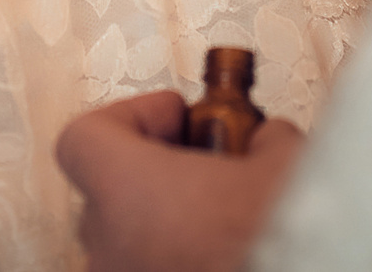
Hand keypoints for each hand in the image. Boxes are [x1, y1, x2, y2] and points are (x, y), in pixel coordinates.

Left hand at [57, 90, 304, 271]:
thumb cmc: (280, 239)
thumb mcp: (286, 164)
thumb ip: (264, 138)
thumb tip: (265, 140)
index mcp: (127, 194)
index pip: (85, 138)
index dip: (131, 116)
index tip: (178, 115)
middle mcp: (111, 250)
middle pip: (107, 194)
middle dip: (156, 176)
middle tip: (205, 166)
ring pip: (130, 245)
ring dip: (168, 226)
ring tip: (223, 219)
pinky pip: (150, 270)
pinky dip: (177, 260)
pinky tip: (228, 251)